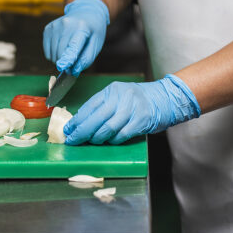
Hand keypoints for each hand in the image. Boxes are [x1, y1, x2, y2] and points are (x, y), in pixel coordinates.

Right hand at [43, 0, 109, 75]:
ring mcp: (55, 25)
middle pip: (61, 51)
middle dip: (66, 64)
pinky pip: (47, 50)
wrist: (86, 12)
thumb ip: (86, 59)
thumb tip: (73, 71)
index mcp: (82, 27)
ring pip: (53, 53)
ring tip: (69, 54)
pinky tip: (62, 49)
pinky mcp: (48, 28)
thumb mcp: (96, 44)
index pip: (73, 46)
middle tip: (72, 66)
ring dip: (60, 60)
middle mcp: (67, 24)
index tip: (63, 68)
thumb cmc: (93, 31)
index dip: (68, 58)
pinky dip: (53, 54)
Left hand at [63, 74, 200, 144]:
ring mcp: (131, 109)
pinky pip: (121, 134)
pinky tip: (108, 142)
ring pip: (107, 128)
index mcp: (112, 90)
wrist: (165, 98)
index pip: (89, 106)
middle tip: (72, 140)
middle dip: (81, 132)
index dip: (77, 120)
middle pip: (95, 118)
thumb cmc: (139, 100)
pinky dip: (113, 140)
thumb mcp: (119, 97)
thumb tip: (82, 121)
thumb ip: (103, 106)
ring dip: (96, 138)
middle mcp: (121, 98)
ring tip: (89, 142)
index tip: (68, 130)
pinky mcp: (141, 121)